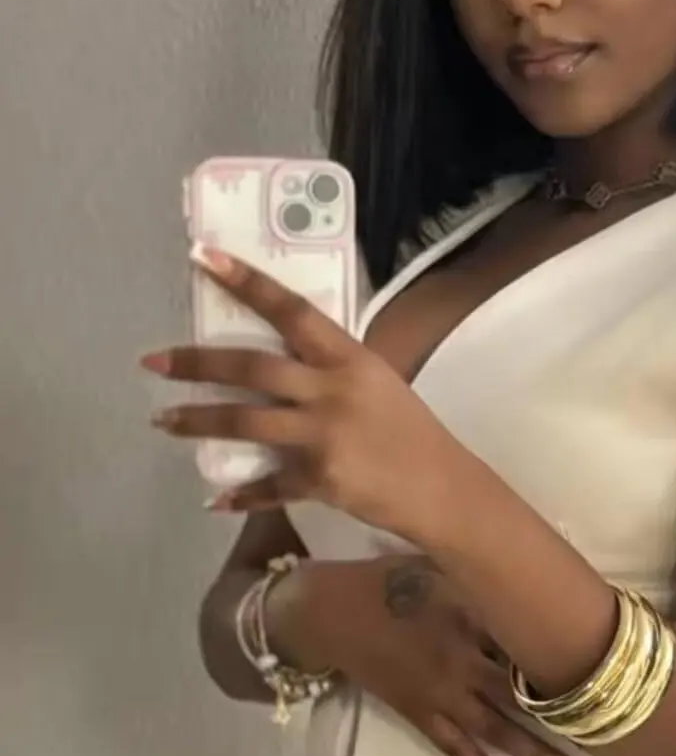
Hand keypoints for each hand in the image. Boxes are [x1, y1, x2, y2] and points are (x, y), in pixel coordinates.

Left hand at [141, 245, 454, 536]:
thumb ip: (330, 367)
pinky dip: (241, 493)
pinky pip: (269, 486)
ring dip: (198, 421)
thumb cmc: (409, 429)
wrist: (441, 486)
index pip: (291, 310)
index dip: (247, 282)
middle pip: (253, 368)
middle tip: (153, 361)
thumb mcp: (376, 381)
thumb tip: (281, 354)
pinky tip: (216, 498)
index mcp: (349, 358)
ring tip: (162, 420)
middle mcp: (332, 391)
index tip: (205, 257)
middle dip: (197, 363)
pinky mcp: (320, 480)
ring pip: (245, 423)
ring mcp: (324, 436)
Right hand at [276, 554, 583, 755]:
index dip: (563, 658)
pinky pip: (457, 749)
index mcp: (467, 621)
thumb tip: (531, 578)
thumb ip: (481, 580)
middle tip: (604, 738)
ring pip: (495, 733)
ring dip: (535, 755)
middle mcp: (459, 664)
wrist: (329, 612)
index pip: (525, 644)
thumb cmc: (387, 581)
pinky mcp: (418, 714)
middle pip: (520, 699)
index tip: (602, 672)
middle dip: (562, 721)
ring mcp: (438, 695)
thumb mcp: (439, 568)